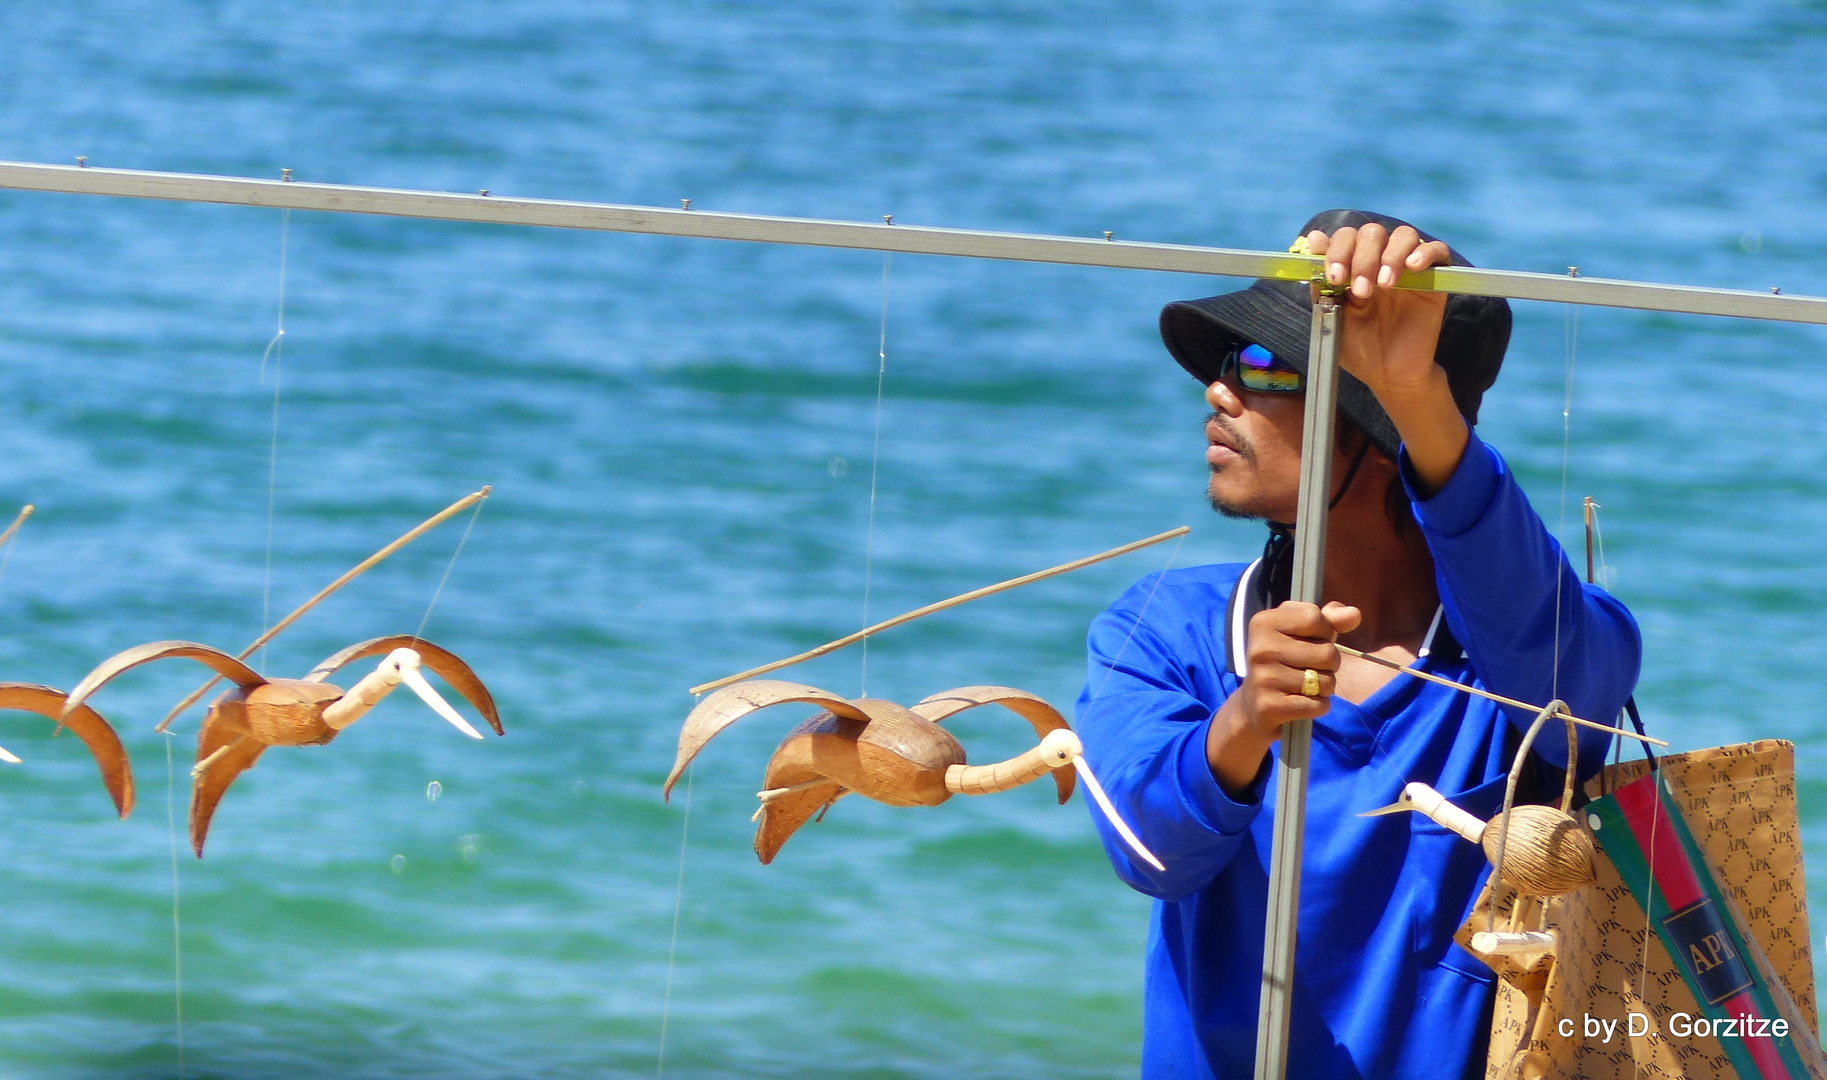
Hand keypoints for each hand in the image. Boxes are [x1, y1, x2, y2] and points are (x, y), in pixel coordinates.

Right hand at [1207, 600, 1359, 796]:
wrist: (1248, 712)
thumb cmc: (1281, 666)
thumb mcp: (1297, 636)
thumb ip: (1327, 620)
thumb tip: (1352, 613)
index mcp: (1264, 621)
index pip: (1318, 618)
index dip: (1327, 633)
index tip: (1314, 639)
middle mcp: (1259, 647)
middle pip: (1328, 653)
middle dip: (1329, 667)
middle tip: (1308, 672)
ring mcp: (1262, 678)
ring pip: (1326, 682)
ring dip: (1324, 690)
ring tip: (1302, 690)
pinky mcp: (1270, 707)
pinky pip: (1318, 705)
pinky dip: (1317, 709)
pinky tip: (1300, 707)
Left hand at [1306, 224, 1451, 397]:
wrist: (1388, 374)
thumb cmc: (1358, 346)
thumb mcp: (1333, 315)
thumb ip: (1323, 281)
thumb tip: (1313, 238)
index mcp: (1352, 266)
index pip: (1345, 238)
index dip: (1337, 250)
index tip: (1335, 276)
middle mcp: (1378, 261)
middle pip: (1372, 233)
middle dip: (1362, 258)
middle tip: (1361, 291)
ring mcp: (1407, 268)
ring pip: (1403, 235)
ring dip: (1390, 255)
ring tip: (1385, 285)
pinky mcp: (1434, 279)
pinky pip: (1437, 250)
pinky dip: (1425, 252)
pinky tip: (1413, 267)